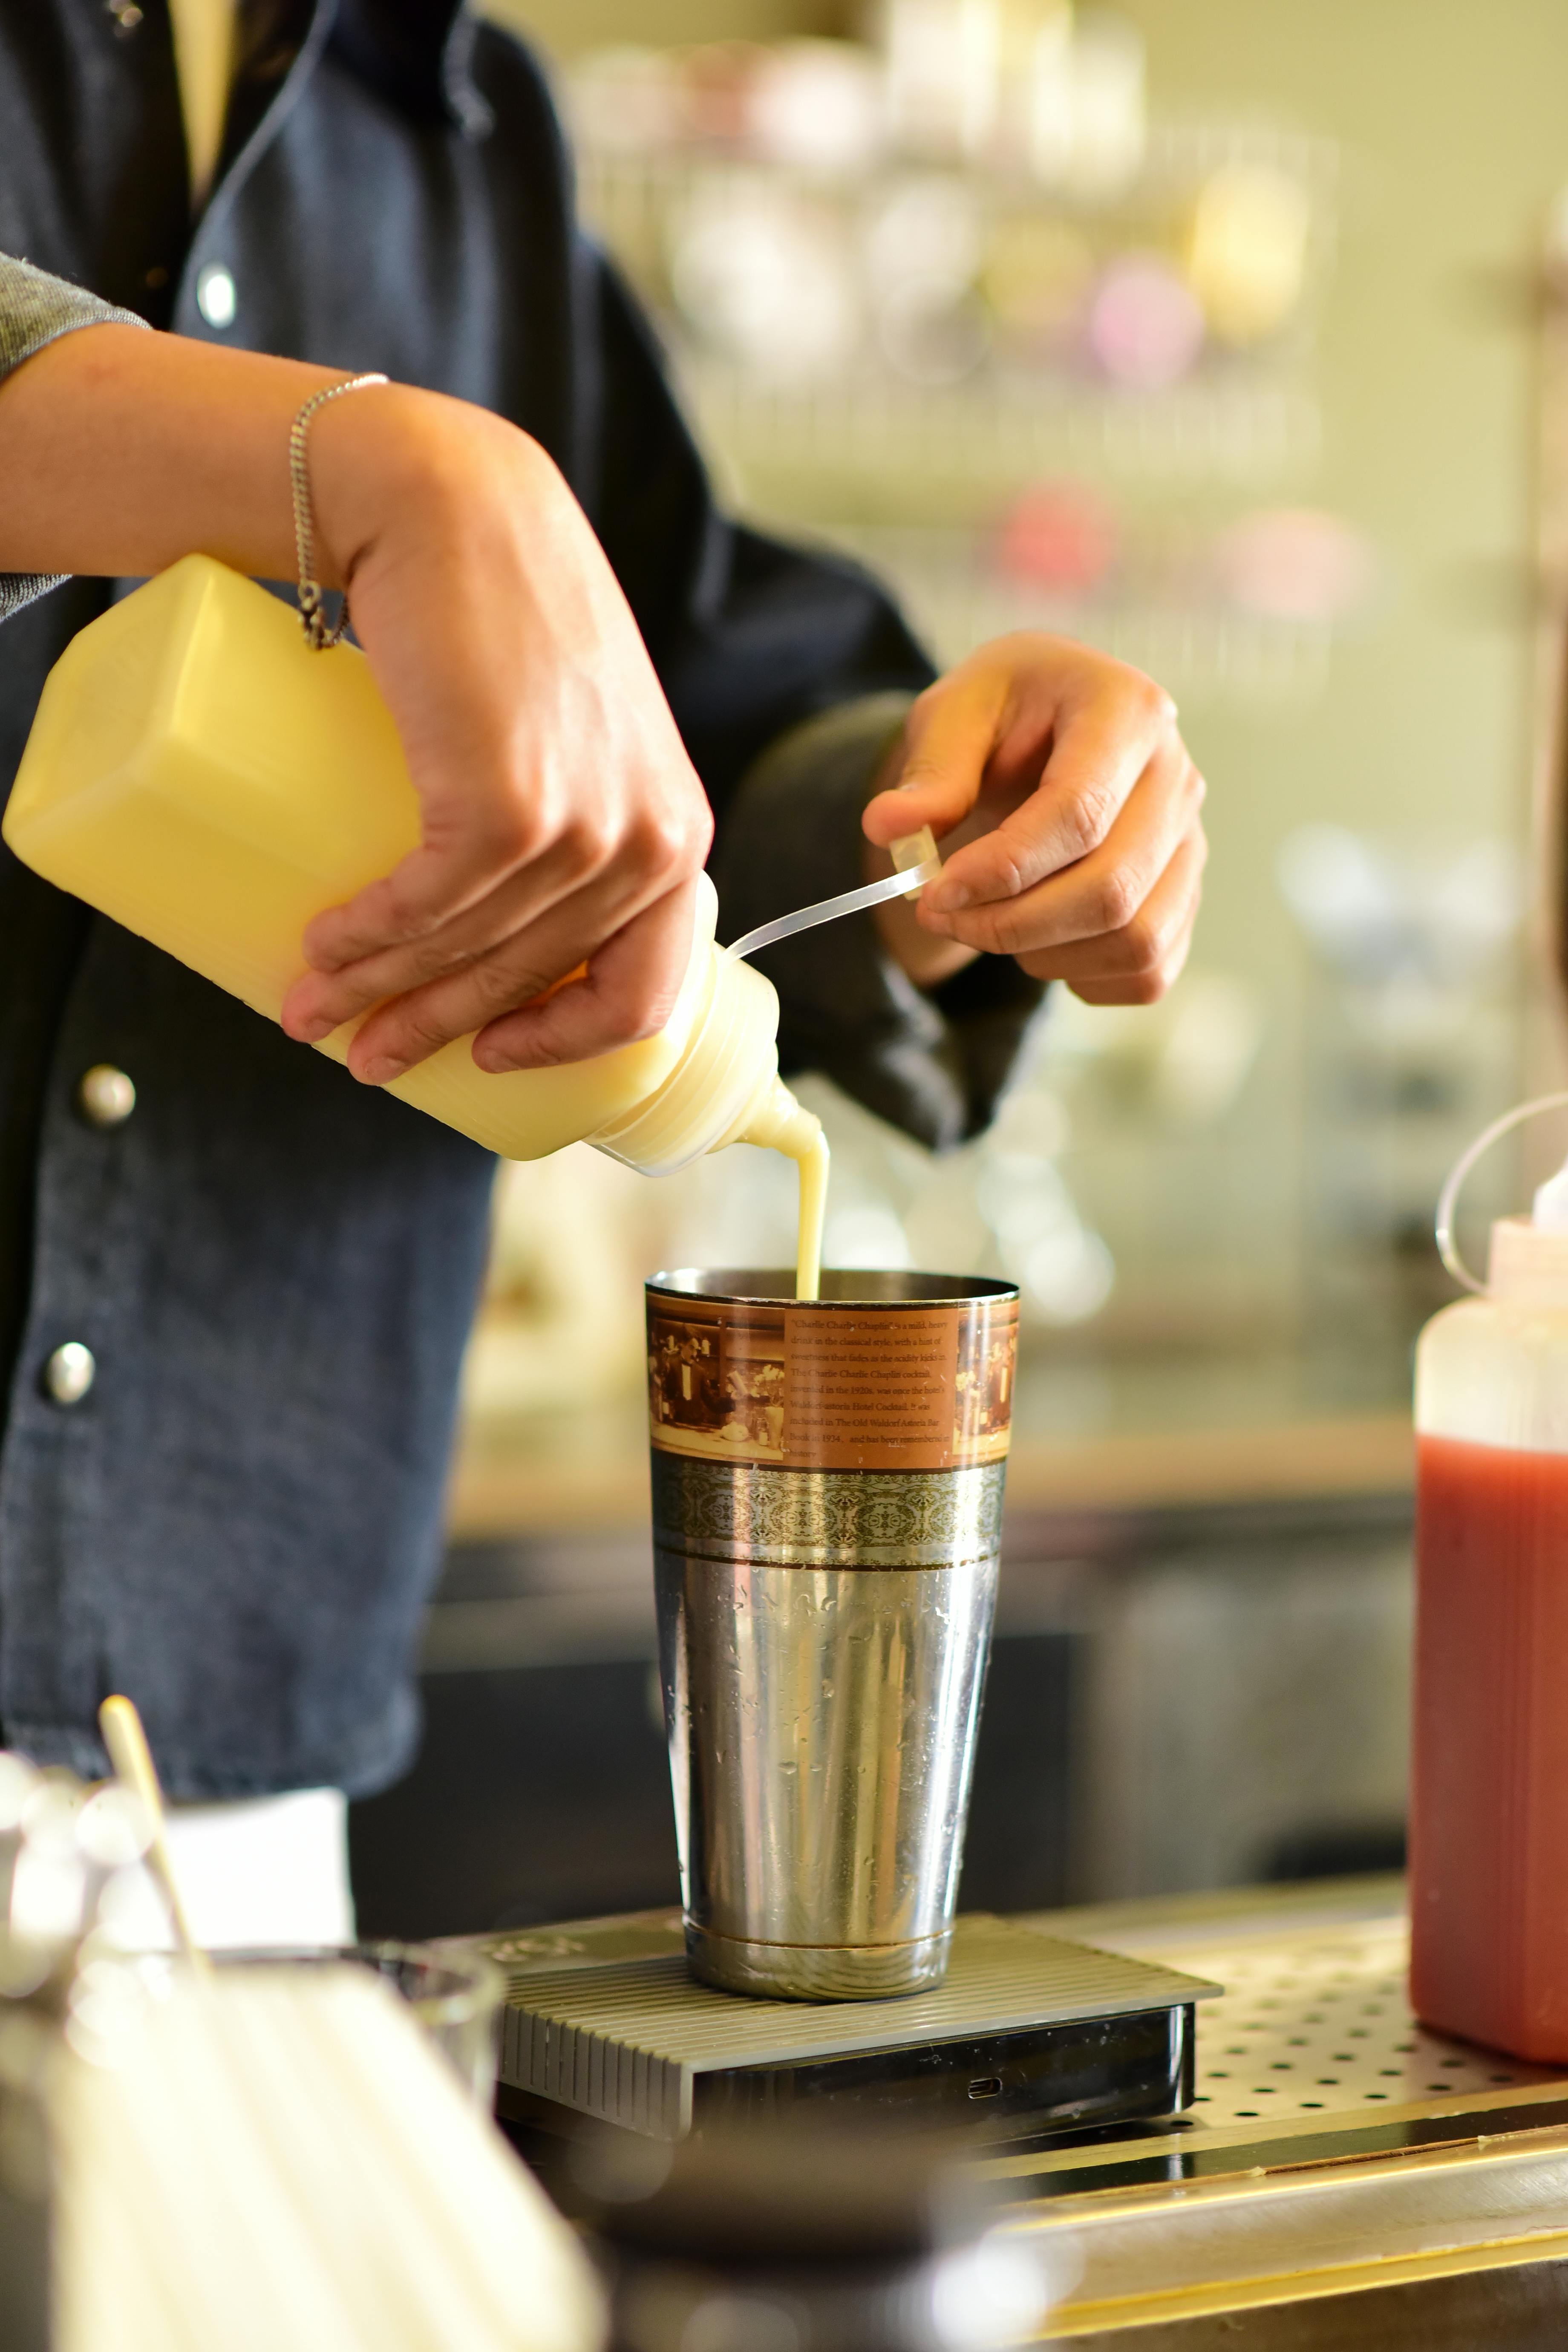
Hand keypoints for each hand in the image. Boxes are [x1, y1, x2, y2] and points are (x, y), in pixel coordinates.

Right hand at [0, 330, 713, 1080]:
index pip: (641, 996)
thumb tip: (505, 930)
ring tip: (311, 1008)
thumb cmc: (509, 629)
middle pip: (536, 987)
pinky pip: (431, 907)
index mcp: (678, 840)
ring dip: (379, 991)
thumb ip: (580, 824)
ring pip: (470, 952)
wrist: (457, 511)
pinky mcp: (508, 804)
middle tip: (365, 1057)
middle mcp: (651, 843)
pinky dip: (369, 939)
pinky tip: (325, 949)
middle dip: (435, 1033)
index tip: (488, 1059)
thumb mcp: (581, 742)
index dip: (559, 1046)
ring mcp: (585, 826)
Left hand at [863, 633, 1204, 1003]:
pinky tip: (1035, 943)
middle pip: (1111, 890)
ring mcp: (1189, 841)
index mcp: (1127, 712)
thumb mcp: (956, 711)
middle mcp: (1177, 777)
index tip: (934, 891)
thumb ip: (931, 769)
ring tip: (988, 922)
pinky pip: (1148, 971)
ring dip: (1044, 955)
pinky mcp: (1183, 894)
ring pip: (1135, 941)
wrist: (1049, 725)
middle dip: (1012, 923)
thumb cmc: (1005, 711)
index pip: (1079, 813)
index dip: (1002, 869)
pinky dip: (1083, 978)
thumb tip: (888, 827)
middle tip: (940, 914)